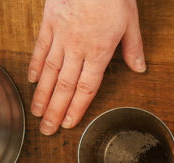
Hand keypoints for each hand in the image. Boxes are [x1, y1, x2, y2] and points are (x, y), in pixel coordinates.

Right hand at [28, 0, 145, 134]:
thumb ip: (133, 47)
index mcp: (99, 51)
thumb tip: (139, 69)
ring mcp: (61, 36)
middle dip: (55, 110)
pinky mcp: (49, 22)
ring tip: (37, 113)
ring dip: (43, 95)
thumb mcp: (130, 20)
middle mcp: (77, 48)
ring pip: (50, 72)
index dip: (77, 108)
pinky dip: (36, 65)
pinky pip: (40, 48)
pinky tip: (33, 81)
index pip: (86, 88)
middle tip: (47, 130)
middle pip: (65, 86)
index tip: (69, 124)